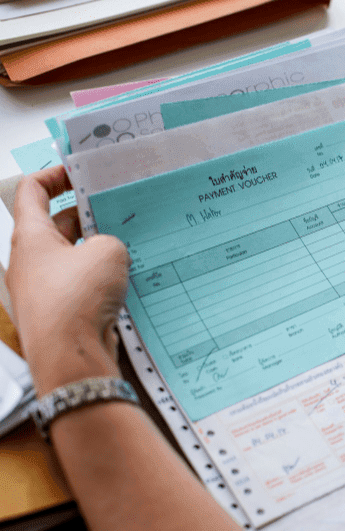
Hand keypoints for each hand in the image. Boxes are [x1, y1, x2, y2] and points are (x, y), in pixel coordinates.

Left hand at [5, 166, 130, 393]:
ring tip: (129, 244)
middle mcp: (29, 261)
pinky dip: (100, 277)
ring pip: (71, 256)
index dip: (56, 174)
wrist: (72, 359)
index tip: (81, 172)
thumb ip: (109, 240)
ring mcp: (42, 289)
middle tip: (117, 209)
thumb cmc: (78, 300)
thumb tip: (108, 251)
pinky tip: (126, 279)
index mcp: (30, 237)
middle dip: (87, 215)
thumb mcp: (108, 252)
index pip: (32, 190)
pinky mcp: (59, 313)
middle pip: (55, 225)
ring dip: (97, 249)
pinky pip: (80, 285)